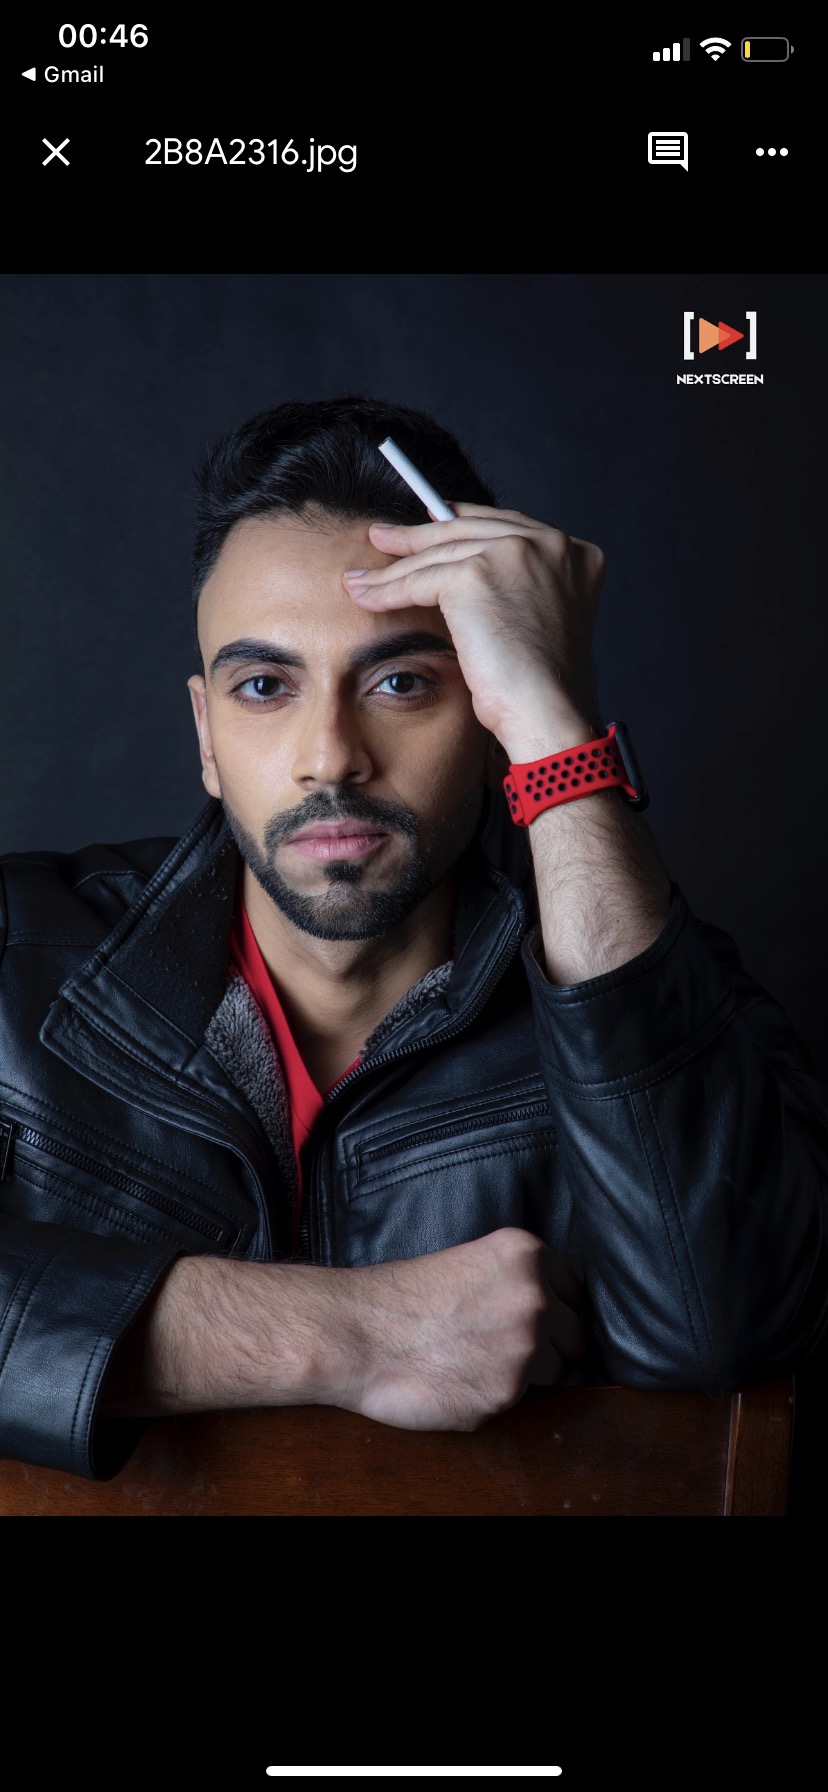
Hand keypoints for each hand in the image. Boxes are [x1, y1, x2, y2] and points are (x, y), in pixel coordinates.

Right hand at [334, 1227, 585, 1430]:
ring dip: (524, 1374)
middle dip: (546, 1345)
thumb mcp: (469, 1262)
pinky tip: (457, 1381)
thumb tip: (553, 1311)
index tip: (527, 1320)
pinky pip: (518, 1401)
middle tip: (496, 1346)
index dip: (553, 1310)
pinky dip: (493, 1397)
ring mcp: (525, 1347)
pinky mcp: (507, 1393)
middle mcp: (535, 1297)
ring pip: (553, 1372)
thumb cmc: (400, 1299)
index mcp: (526, 1255)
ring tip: (472, 1362)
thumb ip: (516, 1281)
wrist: (358, 1333)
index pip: (574, 1293)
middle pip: (573, 1336)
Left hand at [344, 504, 605, 754]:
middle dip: (418, 537)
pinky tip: (367, 597)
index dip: (462, 524)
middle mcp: (549, 544)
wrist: (546, 713)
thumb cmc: (544, 688)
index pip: (505, 527)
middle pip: (467, 531)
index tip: (430, 525)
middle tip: (383, 537)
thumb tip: (470, 575)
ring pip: (438, 556)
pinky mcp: (476, 575)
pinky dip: (388, 591)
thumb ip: (520, 588)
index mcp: (574, 553)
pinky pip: (419, 580)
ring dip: (392, 570)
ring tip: (361, 580)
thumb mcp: (542, 621)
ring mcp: (514, 554)